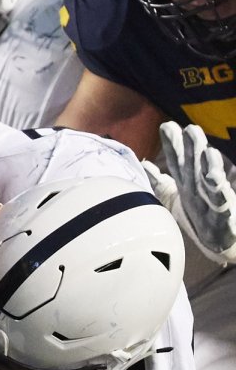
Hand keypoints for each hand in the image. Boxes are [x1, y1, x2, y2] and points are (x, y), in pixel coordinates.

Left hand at [144, 122, 235, 264]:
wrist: (220, 243)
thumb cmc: (198, 216)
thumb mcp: (174, 197)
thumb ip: (160, 181)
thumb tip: (145, 164)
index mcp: (187, 184)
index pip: (178, 162)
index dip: (173, 146)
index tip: (167, 126)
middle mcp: (200, 190)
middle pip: (196, 167)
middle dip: (194, 149)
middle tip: (192, 128)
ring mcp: (213, 202)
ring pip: (211, 183)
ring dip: (210, 167)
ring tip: (208, 152)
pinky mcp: (223, 218)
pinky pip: (221, 205)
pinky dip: (219, 193)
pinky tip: (216, 180)